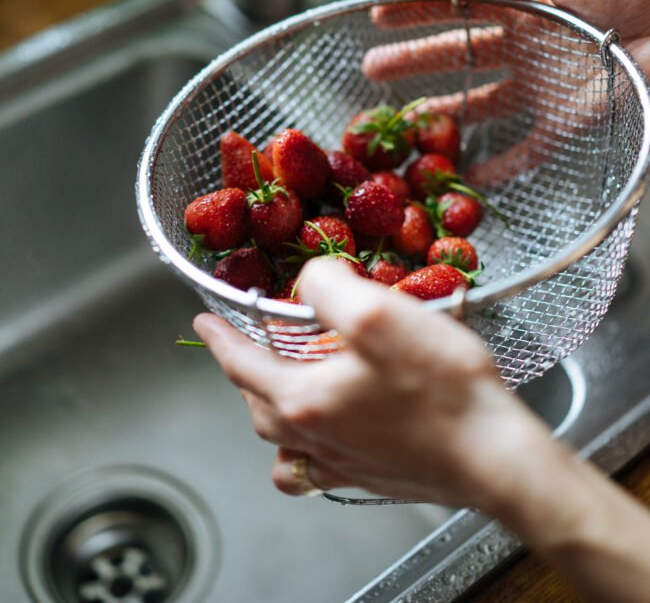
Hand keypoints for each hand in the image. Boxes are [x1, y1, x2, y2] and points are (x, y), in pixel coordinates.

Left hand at [194, 259, 649, 602]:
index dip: (219, 338)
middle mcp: (313, 438)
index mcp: (303, 399)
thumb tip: (309, 278)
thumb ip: (328, 286)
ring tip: (282, 384)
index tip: (203, 322)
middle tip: (249, 344)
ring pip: (282, 439)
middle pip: (257, 404)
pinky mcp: (372, 477)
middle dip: (245, 370)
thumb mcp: (378, 313)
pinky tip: (325, 435)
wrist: (495, 456)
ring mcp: (342, 464)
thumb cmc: (442, 389)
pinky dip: (306, 448)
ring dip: (272, 408)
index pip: (240, 364)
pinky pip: (316, 468)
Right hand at [363, 0, 649, 185]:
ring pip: (480, 104)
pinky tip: (464, 173)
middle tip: (370, 70)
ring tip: (404, 124)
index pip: (458, 9)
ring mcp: (542, 88)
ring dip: (443, 114)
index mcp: (524, 4)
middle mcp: (526, 47)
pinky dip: (497, 166)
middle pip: (458, 56)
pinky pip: (525, 150)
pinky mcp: (566, 123)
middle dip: (412, 62)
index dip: (417, 12)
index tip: (377, 17)